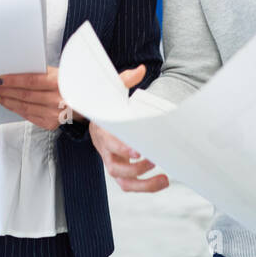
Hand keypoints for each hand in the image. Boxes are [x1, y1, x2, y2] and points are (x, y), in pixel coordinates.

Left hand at [0, 66, 72, 131]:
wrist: (87, 100)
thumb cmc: (68, 82)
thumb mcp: (58, 72)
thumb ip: (38, 73)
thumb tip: (12, 74)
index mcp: (59, 82)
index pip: (30, 81)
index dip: (11, 80)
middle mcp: (57, 100)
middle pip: (24, 95)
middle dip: (2, 91)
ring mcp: (54, 114)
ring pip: (23, 107)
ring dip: (5, 101)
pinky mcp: (50, 123)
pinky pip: (28, 115)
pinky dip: (15, 109)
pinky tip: (5, 103)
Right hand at [89, 65, 168, 192]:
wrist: (93, 115)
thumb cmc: (105, 103)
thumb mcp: (111, 88)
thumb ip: (125, 79)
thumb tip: (141, 70)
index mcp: (102, 129)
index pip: (108, 142)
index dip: (121, 148)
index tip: (137, 151)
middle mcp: (104, 148)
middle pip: (114, 166)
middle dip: (134, 168)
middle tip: (153, 161)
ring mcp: (110, 160)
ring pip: (121, 179)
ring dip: (142, 183)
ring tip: (163, 178)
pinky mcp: (118, 168)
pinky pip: (127, 183)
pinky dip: (143, 186)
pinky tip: (160, 182)